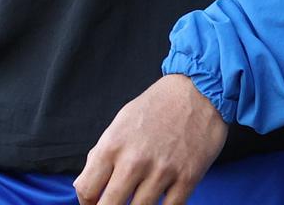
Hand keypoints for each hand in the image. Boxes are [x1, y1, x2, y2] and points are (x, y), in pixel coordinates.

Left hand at [73, 74, 227, 204]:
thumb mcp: (121, 121)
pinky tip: (160, 199)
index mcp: (113, 144)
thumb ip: (103, 152)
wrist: (197, 90)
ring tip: (138, 197)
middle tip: (115, 203)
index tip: (93, 203)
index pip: (86, 189)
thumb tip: (87, 183)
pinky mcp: (187, 178)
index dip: (86, 203)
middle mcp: (134, 160)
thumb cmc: (157, 106)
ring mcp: (162, 171)